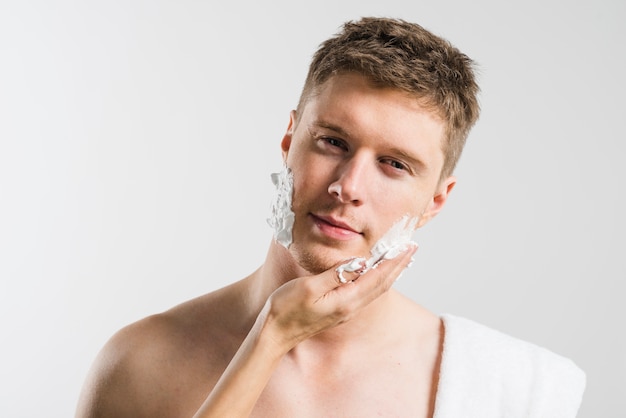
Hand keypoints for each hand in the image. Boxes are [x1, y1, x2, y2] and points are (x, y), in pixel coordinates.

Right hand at [259, 244, 417, 350]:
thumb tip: (361, 263)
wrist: (275, 334)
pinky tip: (376, 274)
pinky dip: (377, 280)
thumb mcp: (309, 287)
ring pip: (375, 290)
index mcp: (345, 300)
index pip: (377, 277)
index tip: (408, 246)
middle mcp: (350, 308)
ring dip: (390, 274)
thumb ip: (336, 274)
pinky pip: (366, 293)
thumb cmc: (286, 308)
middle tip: (412, 248)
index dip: (394, 261)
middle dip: (398, 266)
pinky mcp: (339, 311)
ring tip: (401, 259)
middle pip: (382, 284)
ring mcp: (345, 311)